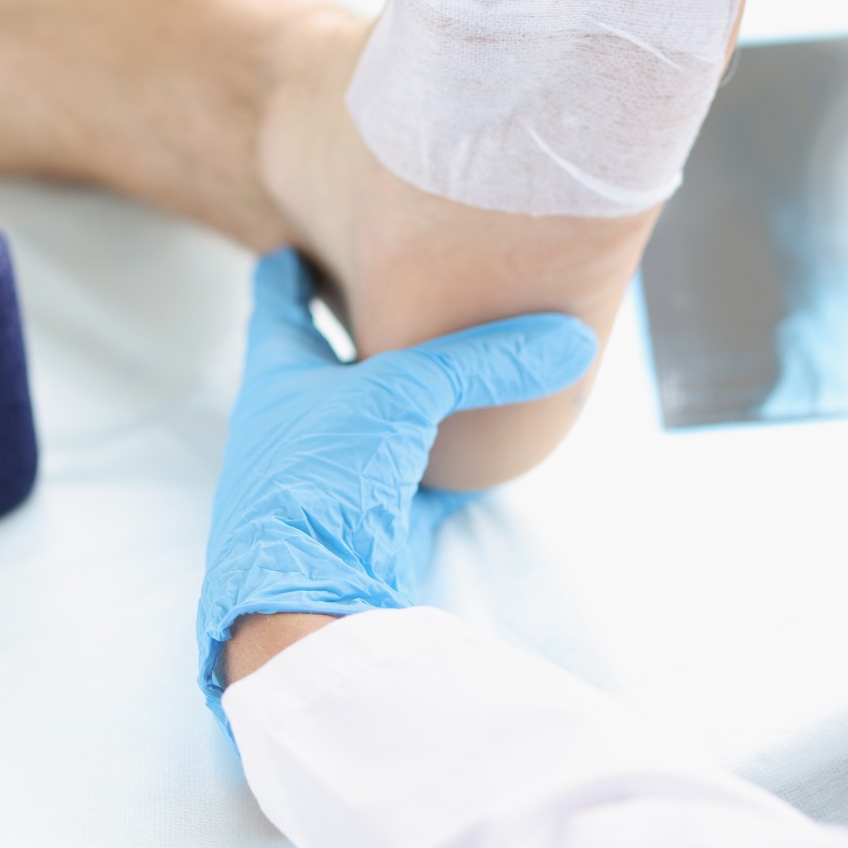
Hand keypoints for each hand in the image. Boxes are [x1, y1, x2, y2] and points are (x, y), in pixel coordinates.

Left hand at [196, 249, 598, 727]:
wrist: (306, 598)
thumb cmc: (324, 476)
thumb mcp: (404, 394)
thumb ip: (484, 360)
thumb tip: (570, 340)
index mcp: (278, 375)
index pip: (278, 303)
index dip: (289, 272)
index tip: (292, 248)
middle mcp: (293, 424)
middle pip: (321, 361)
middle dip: (349, 328)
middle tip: (379, 289)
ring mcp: (327, 478)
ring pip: (368, 422)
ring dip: (397, 398)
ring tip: (436, 362)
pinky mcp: (365, 524)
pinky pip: (408, 480)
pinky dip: (438, 464)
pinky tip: (473, 454)